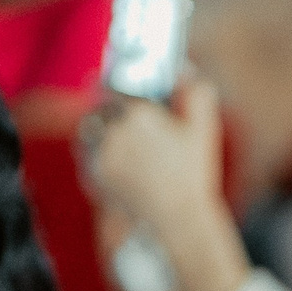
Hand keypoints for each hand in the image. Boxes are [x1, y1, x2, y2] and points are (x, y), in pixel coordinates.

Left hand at [82, 80, 239, 290]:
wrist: (177, 219)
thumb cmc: (192, 176)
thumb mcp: (203, 130)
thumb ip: (196, 94)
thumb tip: (185, 71)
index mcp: (139, 113)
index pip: (114, 87)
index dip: (115, 88)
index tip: (116, 90)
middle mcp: (115, 130)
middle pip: (100, 109)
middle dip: (108, 112)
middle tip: (119, 117)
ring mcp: (101, 154)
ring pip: (89, 132)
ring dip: (99, 132)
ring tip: (115, 141)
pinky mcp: (94, 176)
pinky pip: (88, 157)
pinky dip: (97, 157)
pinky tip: (116, 164)